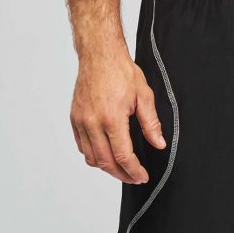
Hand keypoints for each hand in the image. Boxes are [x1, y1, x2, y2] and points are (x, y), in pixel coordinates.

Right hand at [70, 47, 167, 183]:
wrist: (100, 55)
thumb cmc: (121, 71)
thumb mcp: (144, 95)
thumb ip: (151, 123)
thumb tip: (159, 143)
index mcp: (112, 118)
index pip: (123, 156)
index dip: (134, 171)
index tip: (142, 176)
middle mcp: (93, 122)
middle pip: (106, 162)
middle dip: (121, 174)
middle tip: (134, 177)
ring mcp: (81, 121)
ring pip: (91, 157)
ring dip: (106, 167)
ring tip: (121, 168)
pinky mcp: (75, 118)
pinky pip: (81, 146)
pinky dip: (93, 155)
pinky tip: (105, 153)